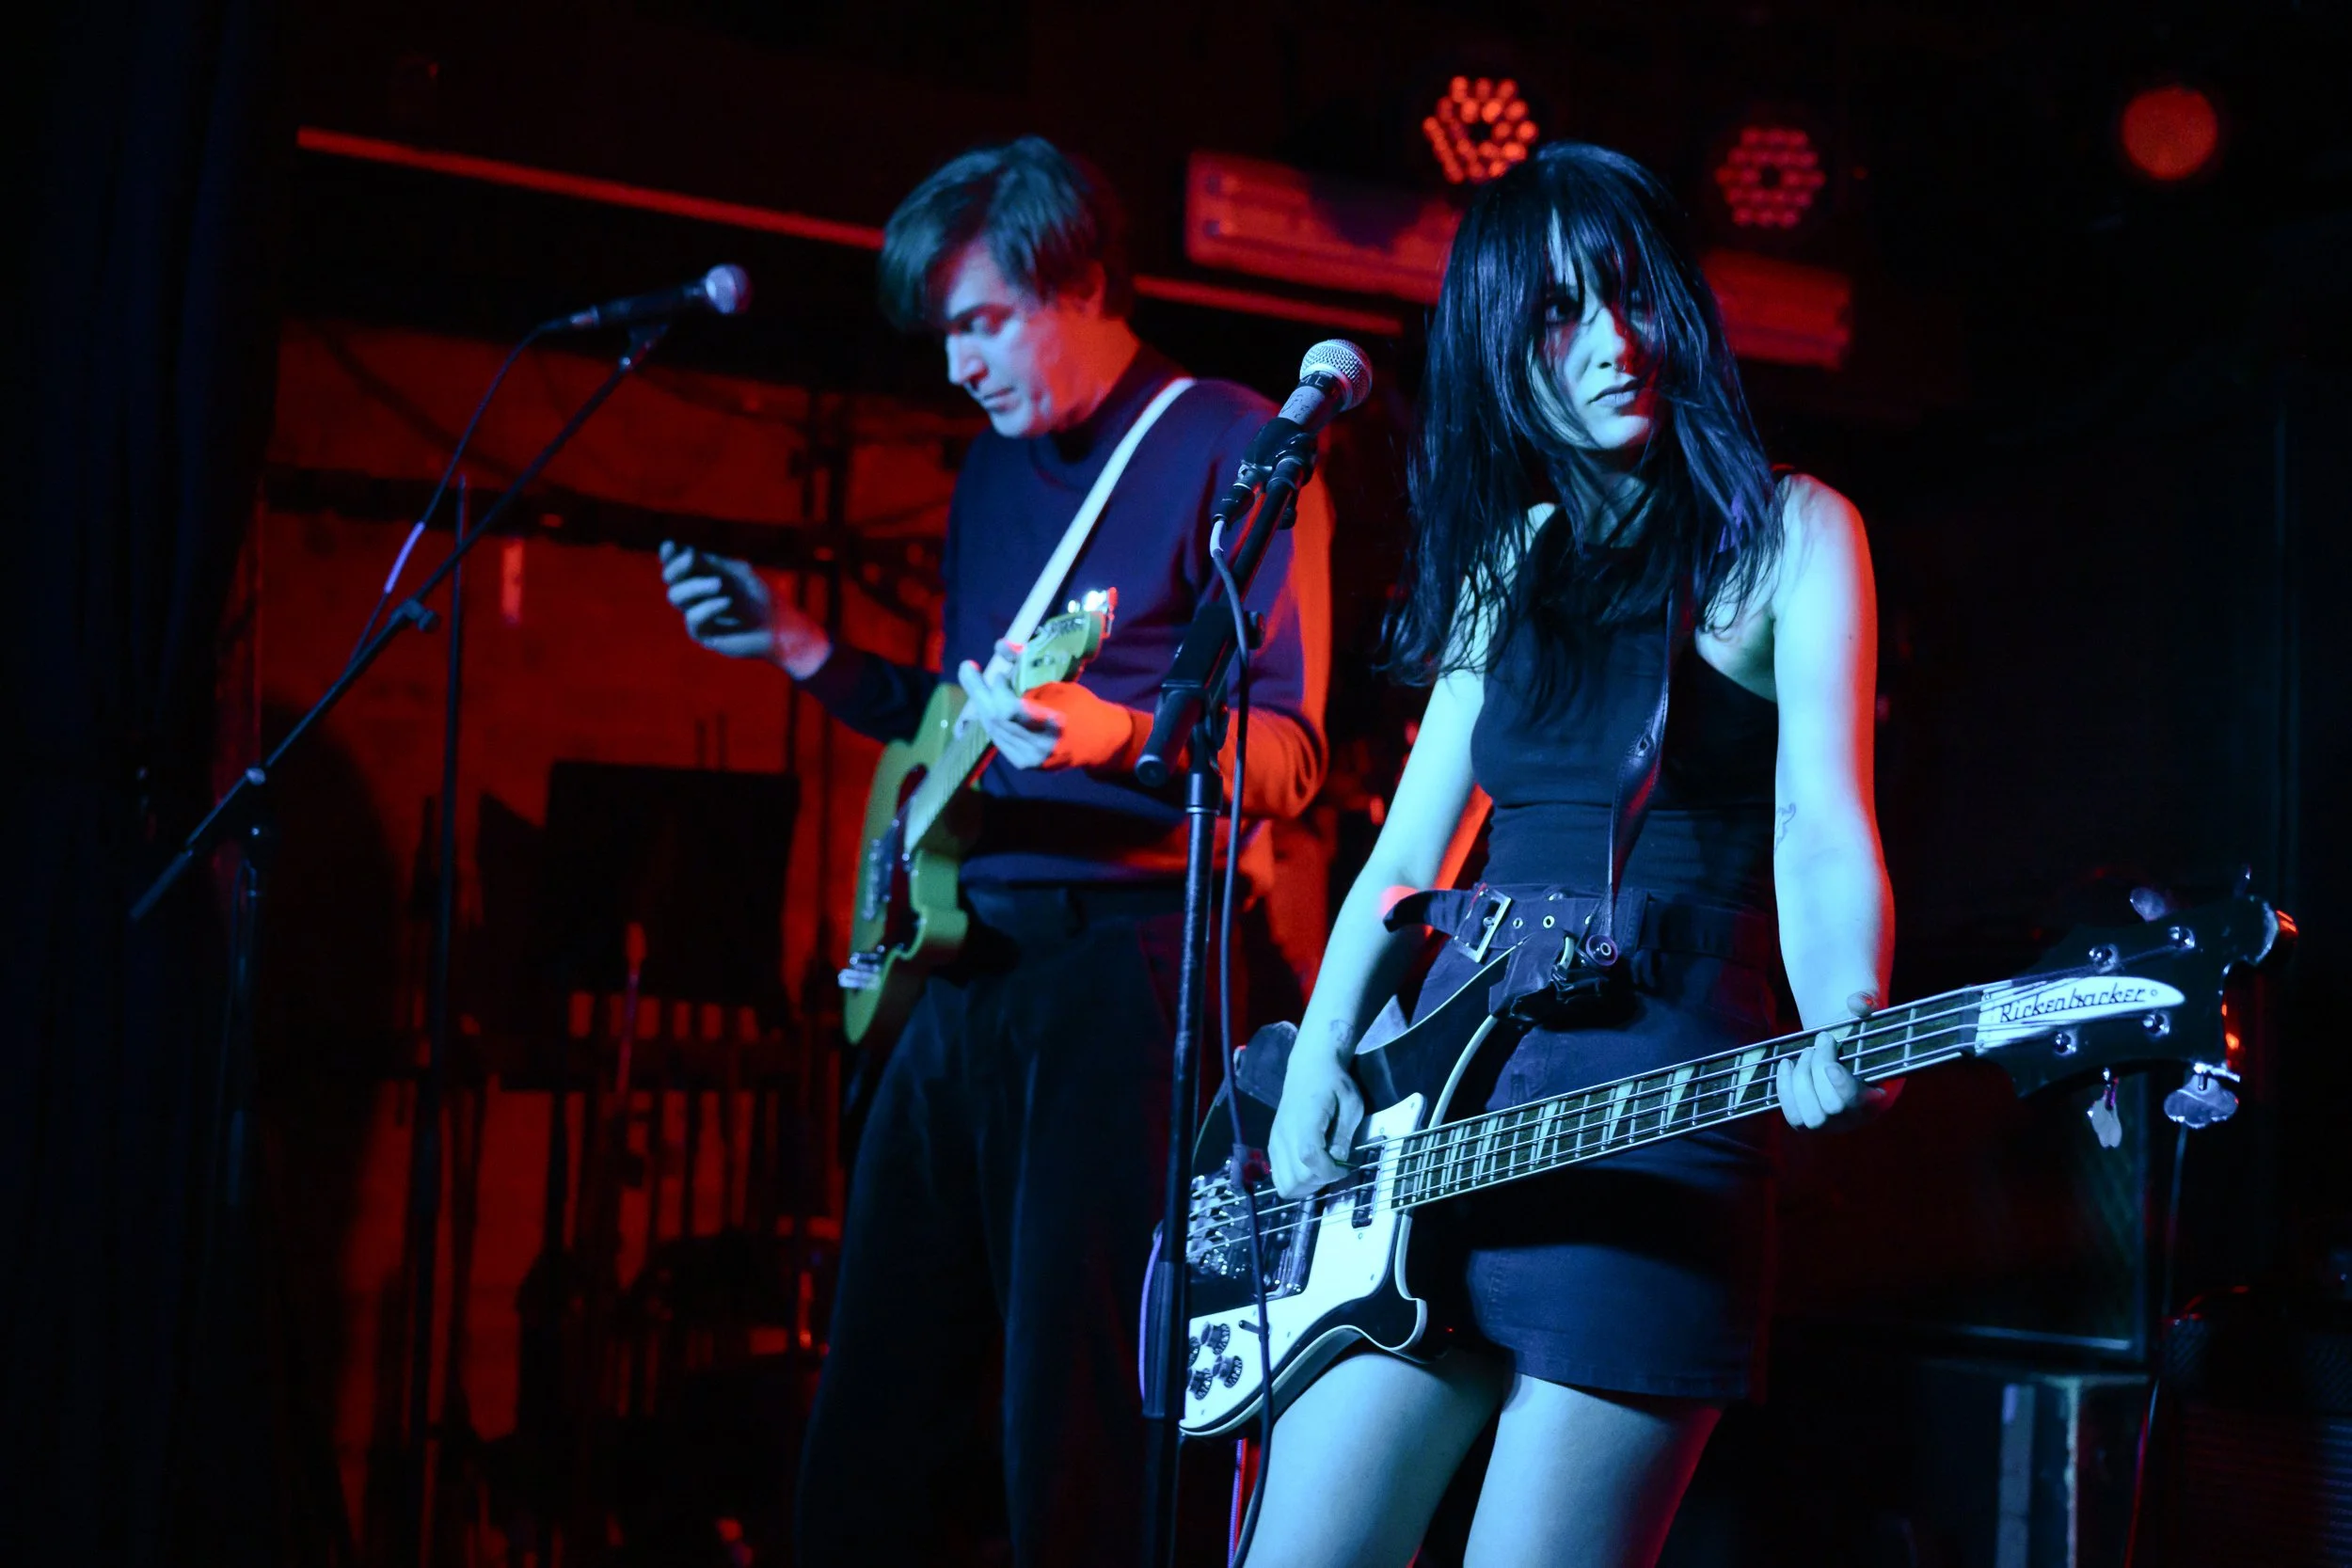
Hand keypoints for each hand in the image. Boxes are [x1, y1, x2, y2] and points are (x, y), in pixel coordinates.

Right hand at [659, 541, 829, 674]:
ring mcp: (698, 615)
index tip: (670, 546)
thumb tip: (684, 552)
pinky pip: (693, 619)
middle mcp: (696, 596)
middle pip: (671, 580)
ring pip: (677, 597)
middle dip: (677, 567)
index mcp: (702, 577)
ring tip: (719, 583)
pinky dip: (708, 607)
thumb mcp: (736, 573)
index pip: (677, 565)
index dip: (670, 555)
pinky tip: (726, 602)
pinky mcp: (704, 635)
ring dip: (695, 585)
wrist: (779, 628)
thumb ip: (711, 564)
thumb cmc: (760, 597)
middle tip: (691, 558)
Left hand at [954, 640, 1143, 771]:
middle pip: (997, 719)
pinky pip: (998, 738)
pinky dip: (991, 719)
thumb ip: (1028, 667)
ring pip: (993, 728)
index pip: (1011, 711)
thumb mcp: (1059, 683)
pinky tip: (989, 704)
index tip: (999, 674)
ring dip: (983, 703)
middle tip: (968, 668)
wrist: (1098, 741)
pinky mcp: (1023, 764)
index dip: (999, 692)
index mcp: (1055, 724)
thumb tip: (1000, 646)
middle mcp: (1039, 746)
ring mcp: (1030, 759)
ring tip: (980, 684)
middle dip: (980, 691)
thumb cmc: (1081, 706)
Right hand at [1268, 1035, 1363, 1199]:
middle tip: (1336, 1168)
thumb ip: (1343, 1135)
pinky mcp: (1272, 1144)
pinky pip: (1278, 1176)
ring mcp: (1275, 1140)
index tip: (1346, 1167)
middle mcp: (1284, 1134)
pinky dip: (1295, 1181)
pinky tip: (1310, 1168)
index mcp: (1304, 1121)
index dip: (1330, 1172)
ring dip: (1307, 1186)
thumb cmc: (1334, 1083)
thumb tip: (1338, 1161)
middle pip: (1296, 1178)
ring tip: (1322, 1171)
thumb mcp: (1351, 1105)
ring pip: (1284, 1184)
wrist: (1309, 1067)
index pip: (1310, 1159)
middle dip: (1320, 1181)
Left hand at [1776, 989, 1902, 1130]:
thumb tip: (1857, 1002)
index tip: (1831, 1066)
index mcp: (1879, 1097)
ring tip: (1805, 1053)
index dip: (1843, 1088)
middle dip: (1818, 1071)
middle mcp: (1856, 1118)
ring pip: (1811, 1117)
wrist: (1838, 1049)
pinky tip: (1786, 1065)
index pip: (1859, 1102)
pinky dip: (1784, 1089)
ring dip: (1801, 1080)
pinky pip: (1792, 1116)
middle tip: (1819, 1043)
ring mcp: (1831, 1125)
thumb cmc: (1856, 1032)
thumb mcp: (1865, 1014)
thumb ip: (1866, 1004)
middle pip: (1832, 1107)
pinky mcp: (1807, 1123)